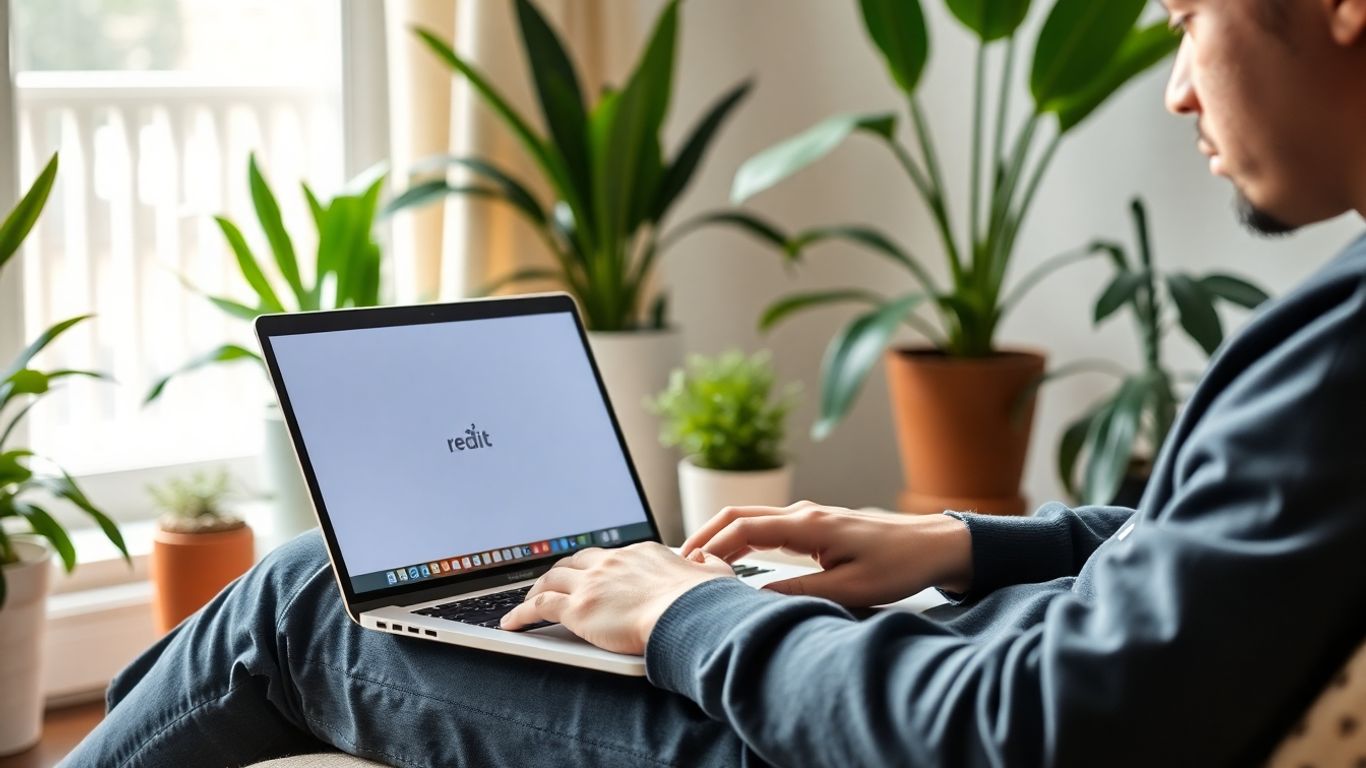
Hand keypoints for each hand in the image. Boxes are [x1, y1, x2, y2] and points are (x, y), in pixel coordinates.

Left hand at [500, 542, 733, 654]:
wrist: (687, 612)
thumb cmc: (704, 600)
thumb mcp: (714, 573)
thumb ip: (708, 566)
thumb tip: (708, 562)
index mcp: (640, 552)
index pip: (608, 556)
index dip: (594, 565)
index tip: (590, 572)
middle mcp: (611, 562)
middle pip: (574, 562)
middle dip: (559, 572)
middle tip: (549, 584)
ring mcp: (591, 583)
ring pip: (550, 580)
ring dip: (535, 591)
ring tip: (526, 603)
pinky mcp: (577, 608)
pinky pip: (538, 607)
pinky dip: (521, 614)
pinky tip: (512, 623)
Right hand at [681, 500, 972, 606]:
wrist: (935, 545)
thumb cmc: (899, 565)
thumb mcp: (850, 589)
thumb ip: (800, 593)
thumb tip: (755, 599)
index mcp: (808, 524)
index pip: (744, 527)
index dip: (712, 547)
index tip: (690, 569)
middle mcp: (803, 513)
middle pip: (738, 515)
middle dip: (704, 537)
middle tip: (677, 562)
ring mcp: (808, 516)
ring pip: (750, 518)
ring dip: (721, 537)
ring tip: (696, 564)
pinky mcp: (815, 525)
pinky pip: (766, 526)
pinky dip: (741, 539)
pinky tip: (734, 560)